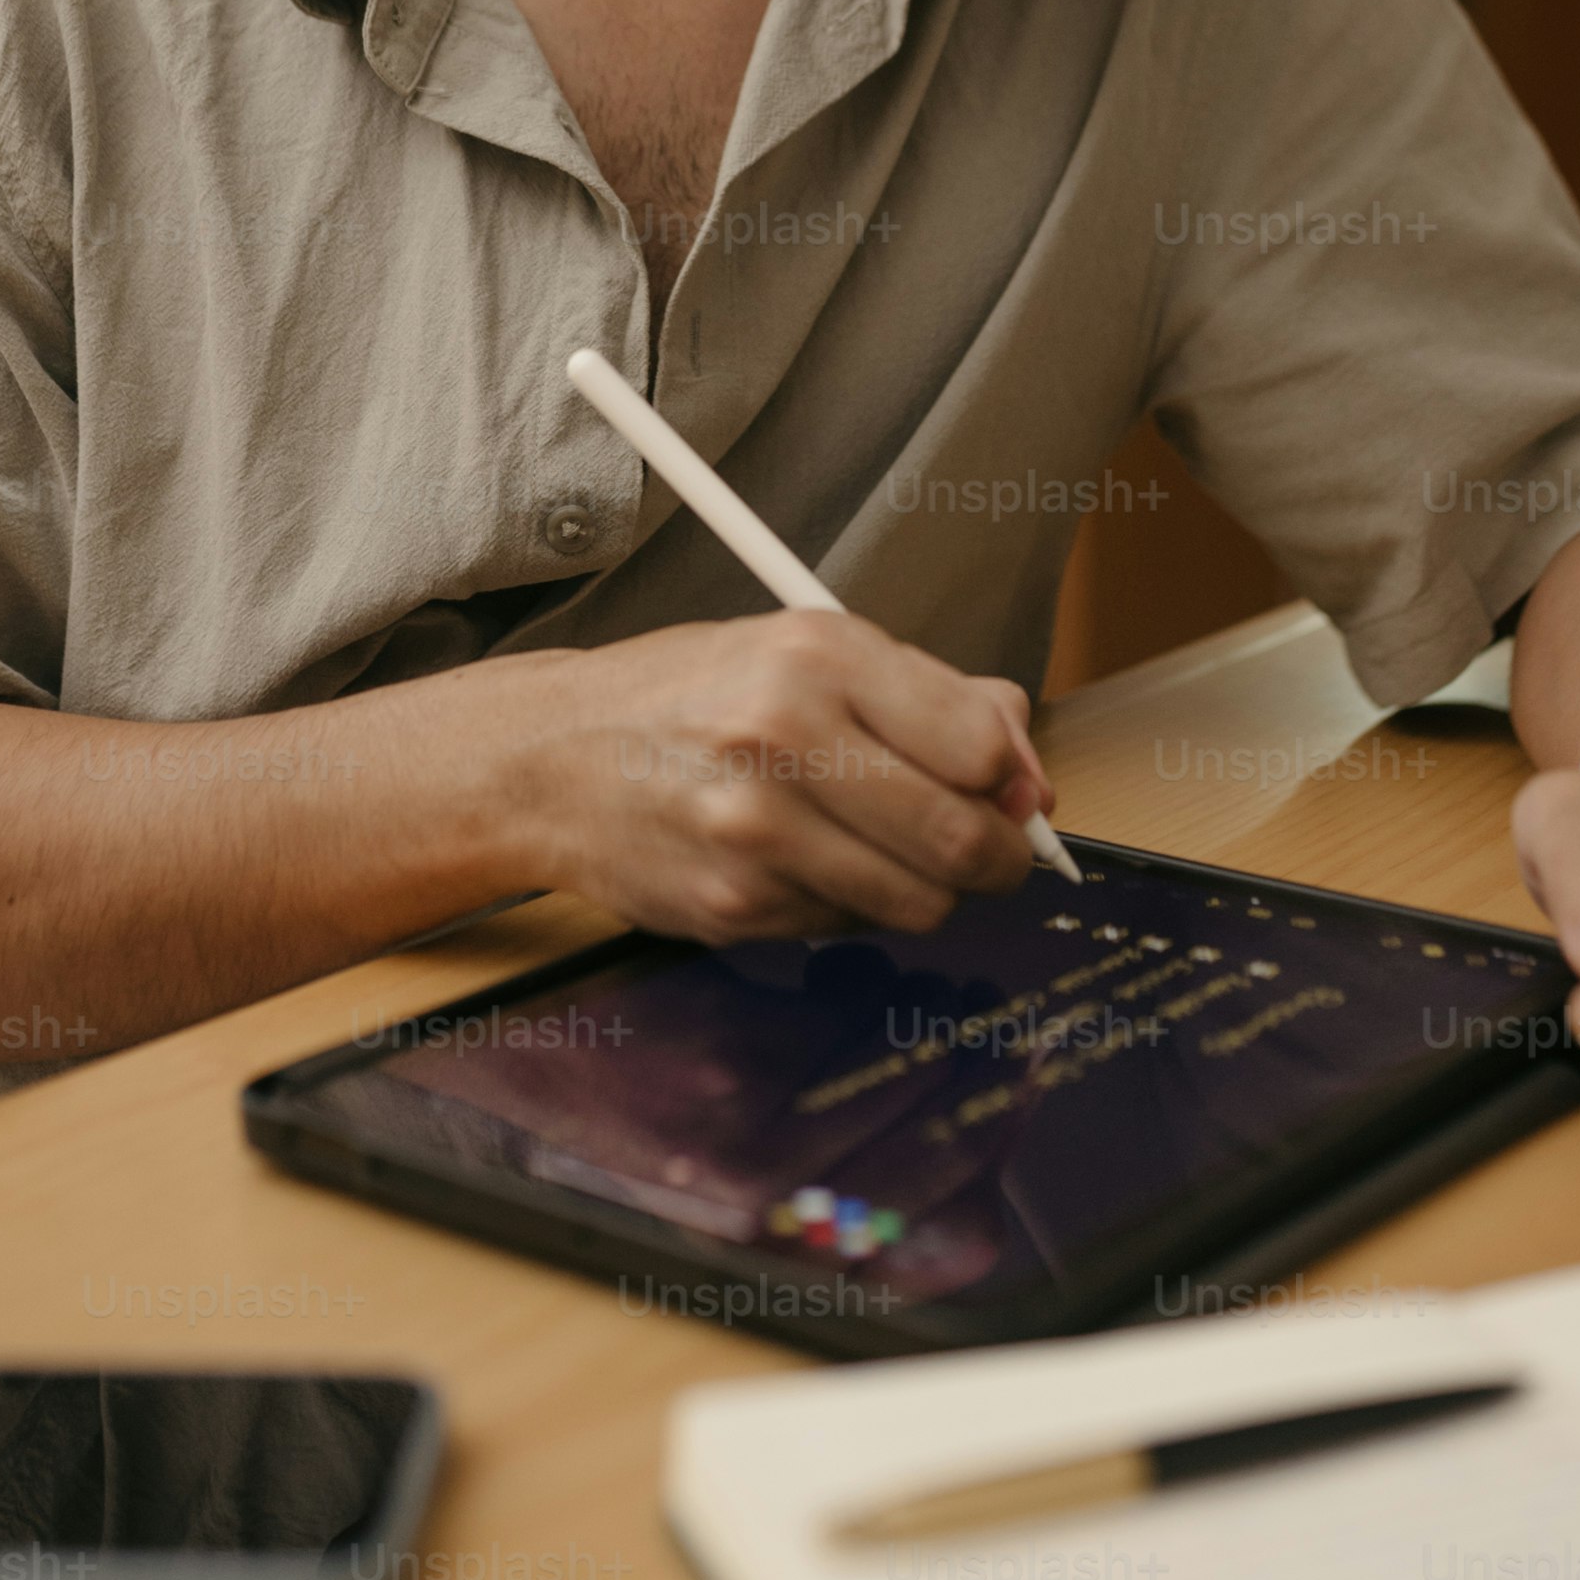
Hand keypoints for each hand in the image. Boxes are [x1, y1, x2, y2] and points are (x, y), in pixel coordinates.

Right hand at [490, 612, 1049, 943]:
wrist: (550, 756)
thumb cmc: (691, 695)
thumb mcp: (808, 650)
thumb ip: (934, 698)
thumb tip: (1029, 774)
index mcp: (818, 656)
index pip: (978, 747)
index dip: (1014, 782)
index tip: (1012, 794)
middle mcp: (784, 737)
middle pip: (961, 840)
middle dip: (998, 858)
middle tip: (989, 852)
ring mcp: (755, 832)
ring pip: (915, 903)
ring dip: (923, 889)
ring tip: (880, 849)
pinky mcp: (733, 907)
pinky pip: (846, 928)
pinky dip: (848, 906)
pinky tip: (805, 863)